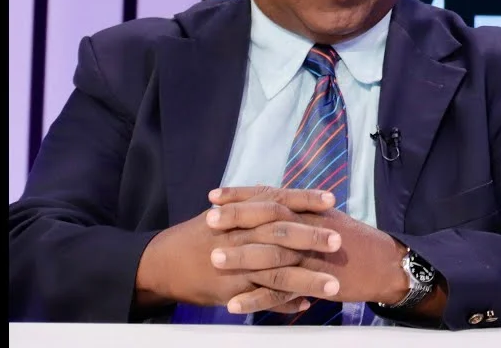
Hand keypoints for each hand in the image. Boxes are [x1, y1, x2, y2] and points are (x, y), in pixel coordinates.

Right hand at [135, 187, 342, 313]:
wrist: (161, 263)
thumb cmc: (197, 236)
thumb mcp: (223, 213)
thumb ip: (252, 206)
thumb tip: (278, 195)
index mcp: (240, 215)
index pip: (277, 202)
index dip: (305, 199)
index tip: (332, 199)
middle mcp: (240, 237)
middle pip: (280, 234)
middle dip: (311, 238)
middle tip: (338, 241)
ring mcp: (236, 266)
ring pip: (276, 272)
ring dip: (307, 279)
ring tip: (334, 285)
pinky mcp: (231, 291)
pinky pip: (262, 298)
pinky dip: (284, 302)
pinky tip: (305, 305)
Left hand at [209, 185, 410, 312]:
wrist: (383, 264)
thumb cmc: (352, 241)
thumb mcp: (325, 218)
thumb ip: (297, 211)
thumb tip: (269, 200)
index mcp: (308, 211)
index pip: (270, 197)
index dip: (241, 196)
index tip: (214, 195)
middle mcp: (309, 228)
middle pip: (268, 219)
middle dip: (237, 219)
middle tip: (208, 220)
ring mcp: (312, 255)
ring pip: (272, 254)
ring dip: (242, 257)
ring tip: (214, 260)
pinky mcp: (315, 281)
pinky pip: (281, 292)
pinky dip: (257, 299)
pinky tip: (235, 305)